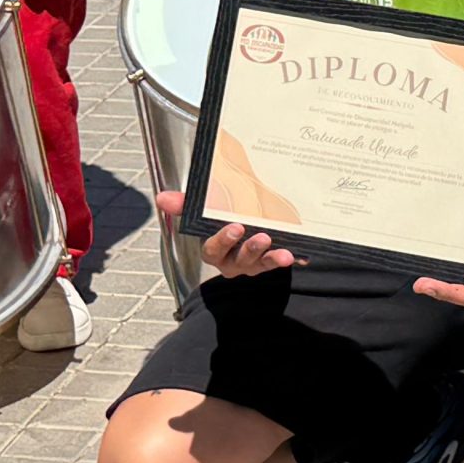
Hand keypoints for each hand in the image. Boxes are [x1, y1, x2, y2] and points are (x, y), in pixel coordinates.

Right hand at [153, 191, 298, 275]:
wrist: (249, 223)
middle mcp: (233, 261)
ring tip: (284, 251)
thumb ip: (185, 204)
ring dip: (271, 258)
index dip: (223, 240)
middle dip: (250, 250)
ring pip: (261, 265)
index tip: (235, 226)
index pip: (213, 249)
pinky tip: (301, 254)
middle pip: (239, 260)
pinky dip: (292, 258)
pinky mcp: (272, 262)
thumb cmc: (222, 218)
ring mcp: (254, 264)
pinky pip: (281, 262)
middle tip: (262, 237)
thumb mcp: (205, 211)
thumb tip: (161, 197)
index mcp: (215, 249)